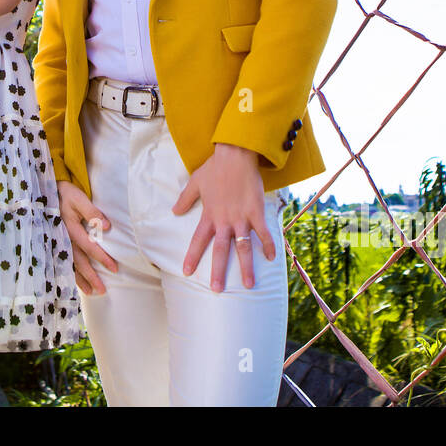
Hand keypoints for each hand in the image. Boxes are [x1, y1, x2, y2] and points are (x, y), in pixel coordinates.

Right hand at [57, 180, 116, 295]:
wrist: (45, 192)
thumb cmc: (65, 194)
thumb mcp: (78, 198)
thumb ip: (92, 212)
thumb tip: (106, 227)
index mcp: (69, 227)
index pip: (88, 246)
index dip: (101, 258)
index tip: (114, 269)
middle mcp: (63, 239)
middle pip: (79, 261)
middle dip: (91, 276)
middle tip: (102, 290)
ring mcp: (57, 243)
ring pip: (70, 265)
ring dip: (80, 279)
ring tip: (92, 292)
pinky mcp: (55, 244)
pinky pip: (62, 262)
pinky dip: (70, 274)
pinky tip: (77, 284)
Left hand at [172, 143, 275, 291]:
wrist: (235, 155)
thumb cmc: (215, 167)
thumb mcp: (195, 183)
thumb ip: (185, 199)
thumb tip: (174, 211)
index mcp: (209, 215)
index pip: (198, 240)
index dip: (192, 256)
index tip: (186, 272)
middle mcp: (224, 220)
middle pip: (220, 250)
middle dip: (217, 271)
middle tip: (216, 290)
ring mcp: (241, 218)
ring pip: (242, 247)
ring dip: (246, 267)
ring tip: (249, 284)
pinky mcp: (256, 212)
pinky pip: (263, 232)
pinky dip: (268, 245)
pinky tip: (271, 258)